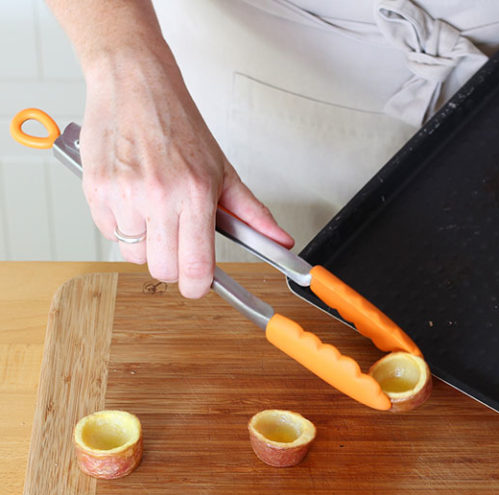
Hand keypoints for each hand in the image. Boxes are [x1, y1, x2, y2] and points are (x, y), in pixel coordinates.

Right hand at [80, 48, 292, 298]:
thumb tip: (280, 242)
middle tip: (177, 240)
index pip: (196, 267)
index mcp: (196, 193)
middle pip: (163, 270)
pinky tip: (132, 198)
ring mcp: (124, 195)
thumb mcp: (223, 170)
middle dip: (172, 264)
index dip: (198, 285)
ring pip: (134, 255)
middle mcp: (160, 197)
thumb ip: (252, 213)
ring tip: (152, 209)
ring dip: (145, 242)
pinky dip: (121, 225)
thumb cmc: (178, 124)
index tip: (199, 283)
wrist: (135, 83)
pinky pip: (109, 234)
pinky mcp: (96, 190)